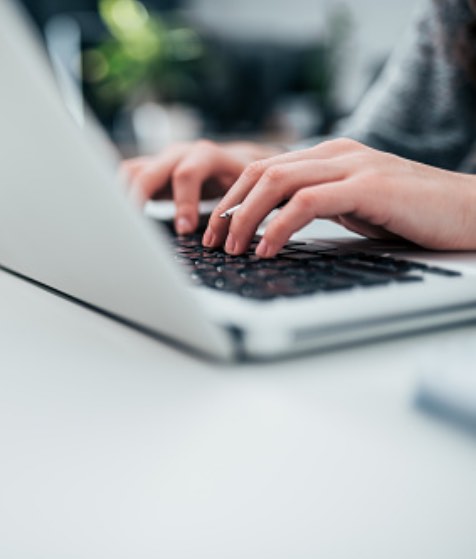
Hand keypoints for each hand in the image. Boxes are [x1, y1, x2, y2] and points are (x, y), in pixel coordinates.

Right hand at [121, 140, 282, 233]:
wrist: (237, 162)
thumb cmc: (244, 180)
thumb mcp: (248, 189)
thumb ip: (238, 206)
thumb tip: (231, 236)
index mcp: (207, 156)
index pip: (187, 174)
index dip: (183, 202)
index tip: (184, 230)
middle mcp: (180, 154)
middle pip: (149, 173)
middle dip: (140, 201)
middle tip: (138, 232)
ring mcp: (163, 160)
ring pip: (132, 172)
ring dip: (124, 197)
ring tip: (123, 227)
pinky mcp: (153, 170)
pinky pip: (129, 178)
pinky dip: (122, 196)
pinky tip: (123, 219)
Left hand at [203, 138, 475, 256]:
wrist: (468, 211)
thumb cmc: (412, 214)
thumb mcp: (354, 207)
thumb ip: (320, 206)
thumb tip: (278, 227)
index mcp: (330, 157)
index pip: (265, 168)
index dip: (233, 197)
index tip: (217, 228)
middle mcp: (336, 154)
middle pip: (262, 171)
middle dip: (230, 207)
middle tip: (213, 241)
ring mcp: (352, 166)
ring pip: (278, 181)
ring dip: (246, 216)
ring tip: (232, 247)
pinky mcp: (368, 186)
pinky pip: (308, 201)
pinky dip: (279, 225)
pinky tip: (266, 248)